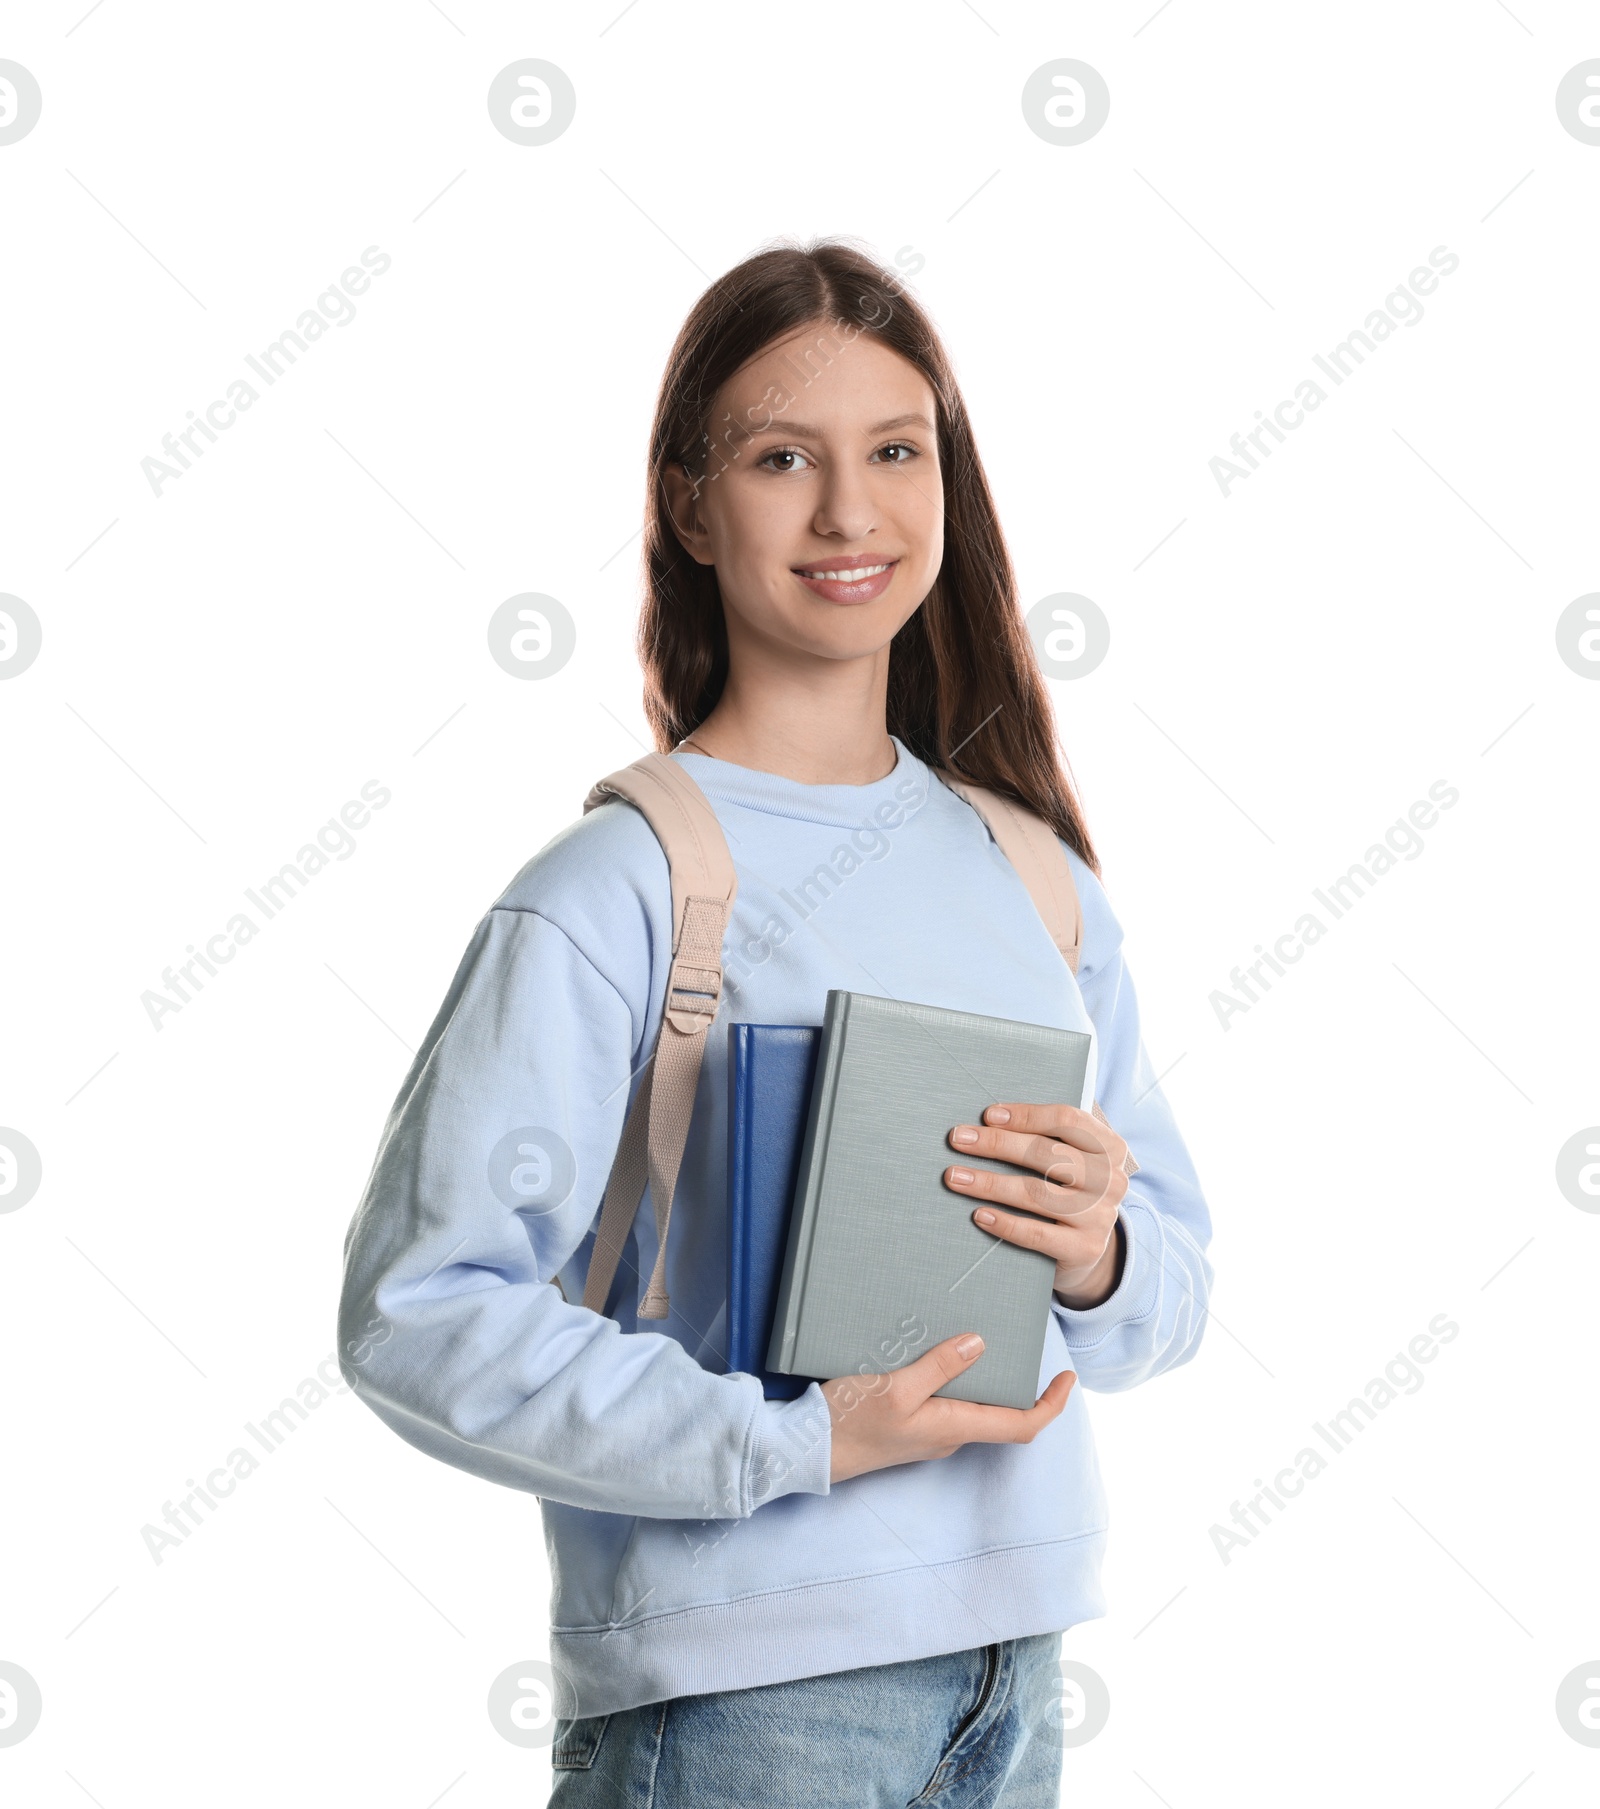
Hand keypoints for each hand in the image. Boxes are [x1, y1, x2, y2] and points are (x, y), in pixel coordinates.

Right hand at [821, 1333, 1074, 1483]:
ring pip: (973, 1408)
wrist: (808, 1450)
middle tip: (1027, 1346)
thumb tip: (980, 1344)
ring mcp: (928, 1434)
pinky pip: (947, 1404)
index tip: (1068, 1379)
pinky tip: (940, 1355)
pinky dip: (956, 1381)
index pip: (1020, 1425)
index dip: (1050, 1405)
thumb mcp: (896, 1386)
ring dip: (986, 1380)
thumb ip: (939, 1366)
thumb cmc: (850, 1422)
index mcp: (953, 1428)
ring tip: (985, 1341)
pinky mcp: (909, 1426)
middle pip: (1001, 1415)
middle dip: (1021, 1386)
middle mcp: (948, 1435)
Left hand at [944, 1103, 1129, 1307]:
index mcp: (1110, 1147)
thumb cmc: (1069, 1190)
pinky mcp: (1084, 1248)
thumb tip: (992, 1117)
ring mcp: (1100, 1216)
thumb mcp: (1072, 1158)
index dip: (1025, 1115)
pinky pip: (1037, 1233)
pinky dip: (1005, 1222)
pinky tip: (979, 1214)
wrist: (1087, 1248)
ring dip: (989, 1182)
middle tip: (958, 1138)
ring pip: (1036, 1193)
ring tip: (955, 1176)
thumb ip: (1048, 1135)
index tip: (988, 1115)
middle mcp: (1111, 1180)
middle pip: (1047, 1154)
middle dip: (997, 1144)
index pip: (1067, 1120)